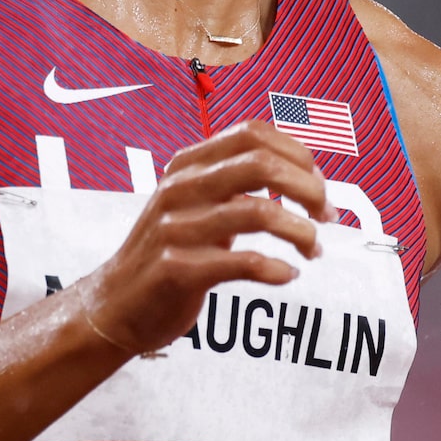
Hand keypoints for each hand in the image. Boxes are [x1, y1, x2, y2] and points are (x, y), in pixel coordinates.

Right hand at [76, 123, 331, 354]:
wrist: (115, 307)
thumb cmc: (170, 255)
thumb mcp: (195, 206)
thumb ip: (235, 184)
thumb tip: (305, 175)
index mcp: (187, 165)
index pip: (253, 134)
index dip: (298, 155)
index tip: (319, 187)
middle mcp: (179, 188)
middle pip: (261, 164)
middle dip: (308, 189)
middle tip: (325, 217)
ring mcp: (176, 228)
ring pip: (259, 212)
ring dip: (300, 233)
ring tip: (313, 251)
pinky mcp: (177, 269)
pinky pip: (242, 262)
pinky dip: (276, 269)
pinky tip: (286, 276)